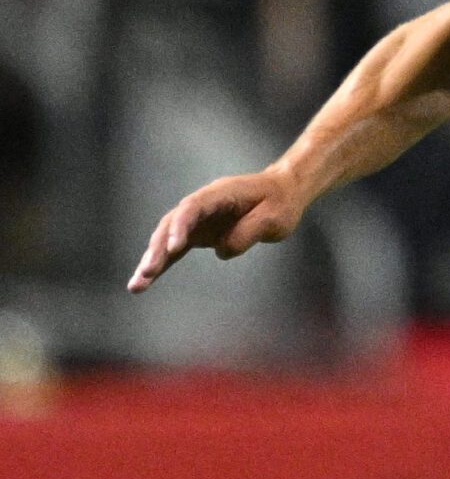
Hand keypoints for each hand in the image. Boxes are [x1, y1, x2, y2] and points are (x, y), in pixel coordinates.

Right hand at [128, 171, 305, 291]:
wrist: (283, 194)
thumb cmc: (280, 203)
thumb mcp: (275, 217)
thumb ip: (248, 231)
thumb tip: (221, 250)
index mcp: (220, 193)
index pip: (192, 208)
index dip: (181, 226)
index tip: (176, 247)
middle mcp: (202, 204)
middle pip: (172, 225)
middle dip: (158, 249)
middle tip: (147, 273)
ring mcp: (197, 219)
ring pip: (167, 238)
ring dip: (152, 260)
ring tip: (137, 285)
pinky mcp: (198, 233)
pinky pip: (174, 250)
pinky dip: (161, 265)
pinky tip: (144, 283)